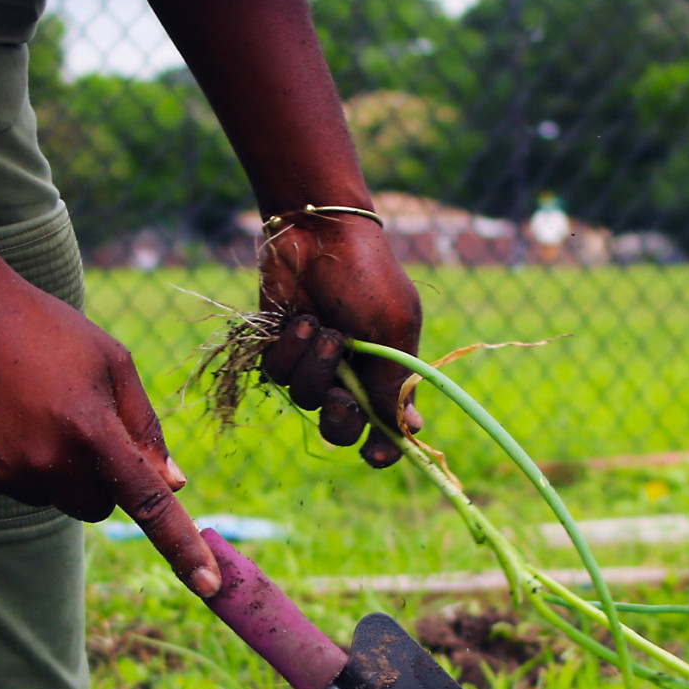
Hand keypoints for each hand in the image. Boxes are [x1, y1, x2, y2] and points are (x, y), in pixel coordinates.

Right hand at [0, 264, 217, 594]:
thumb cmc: (46, 329)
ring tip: (33, 408)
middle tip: (78, 423)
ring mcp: (7, 472)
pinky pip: (17, 489)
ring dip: (57, 470)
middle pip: (98, 507)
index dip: (182, 546)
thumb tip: (173, 483)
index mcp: (92, 429)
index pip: (147, 502)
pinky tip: (3, 417)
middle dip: (101, 480)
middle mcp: (48, 460)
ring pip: (56, 499)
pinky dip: (19, 464)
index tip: (209, 586)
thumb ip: (144, 427)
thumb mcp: (112, 361)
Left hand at [257, 212, 423, 466]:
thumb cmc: (367, 275)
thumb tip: (410, 429)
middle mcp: (350, 374)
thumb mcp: (392, 328)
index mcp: (387, 372)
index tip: (374, 457)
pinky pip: (278, 374)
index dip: (382, 449)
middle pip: (341, 428)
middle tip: (340, 394)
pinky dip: (288, 350)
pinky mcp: (281, 348)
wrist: (319, 232)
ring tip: (319, 325)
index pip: (387, 428)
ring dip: (312, 365)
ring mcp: (314, 362)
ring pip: (305, 398)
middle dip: (338, 417)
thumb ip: (394, 381)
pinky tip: (297, 319)